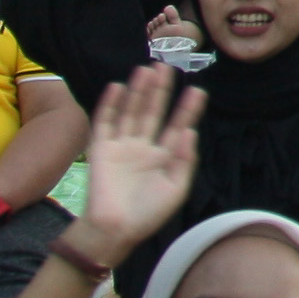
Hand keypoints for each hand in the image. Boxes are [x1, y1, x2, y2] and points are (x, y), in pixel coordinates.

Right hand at [66, 66, 209, 269]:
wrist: (115, 230)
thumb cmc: (148, 214)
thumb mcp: (176, 189)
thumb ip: (185, 160)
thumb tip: (190, 131)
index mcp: (164, 157)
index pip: (177, 127)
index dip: (187, 110)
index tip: (198, 91)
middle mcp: (143, 147)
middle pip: (153, 113)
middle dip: (161, 91)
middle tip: (167, 67)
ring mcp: (121, 146)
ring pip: (131, 112)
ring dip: (138, 92)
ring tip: (147, 70)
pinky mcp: (101, 149)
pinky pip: (104, 122)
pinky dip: (110, 104)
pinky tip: (118, 87)